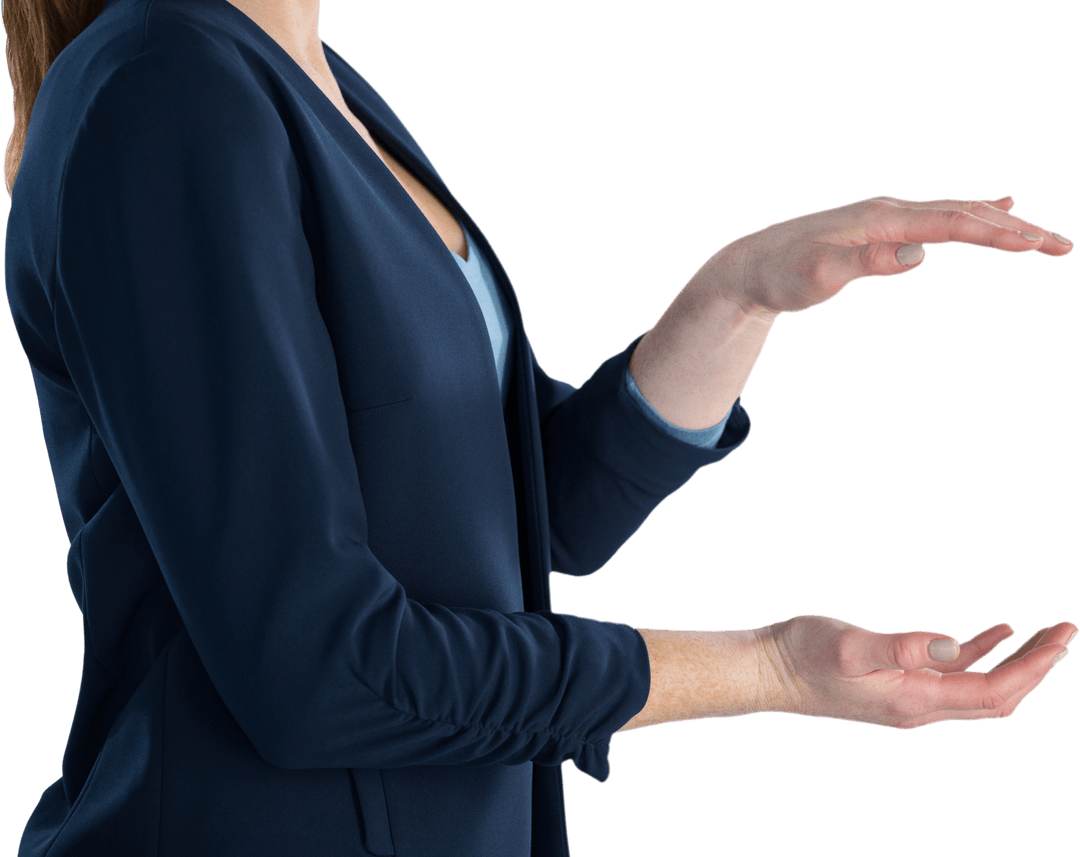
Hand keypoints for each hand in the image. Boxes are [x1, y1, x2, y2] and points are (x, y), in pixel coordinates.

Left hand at [712, 195, 1072, 317]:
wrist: (750, 266)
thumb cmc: (782, 274)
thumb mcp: (818, 274)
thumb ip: (865, 263)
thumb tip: (917, 253)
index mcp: (881, 218)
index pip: (951, 223)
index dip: (996, 235)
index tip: (1036, 247)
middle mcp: (888, 210)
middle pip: (964, 213)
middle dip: (1014, 229)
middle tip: (1060, 246)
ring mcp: (884, 217)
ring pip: (956, 213)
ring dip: (999, 223)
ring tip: (1038, 234)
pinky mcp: (879, 228)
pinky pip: (938, 216)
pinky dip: (972, 214)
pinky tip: (993, 208)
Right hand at [752, 614, 1075, 728]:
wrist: (766, 672)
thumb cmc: (801, 655)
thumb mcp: (849, 646)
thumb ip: (902, 646)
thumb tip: (957, 645)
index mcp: (913, 701)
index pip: (992, 692)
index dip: (1032, 668)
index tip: (1061, 640)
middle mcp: (918, 708)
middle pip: (997, 698)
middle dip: (1036, 669)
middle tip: (1065, 633)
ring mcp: (908, 698)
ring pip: (980, 689)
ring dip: (1015, 665)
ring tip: (1043, 635)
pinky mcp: (895, 685)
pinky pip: (953, 677)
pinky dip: (981, 657)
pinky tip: (993, 635)